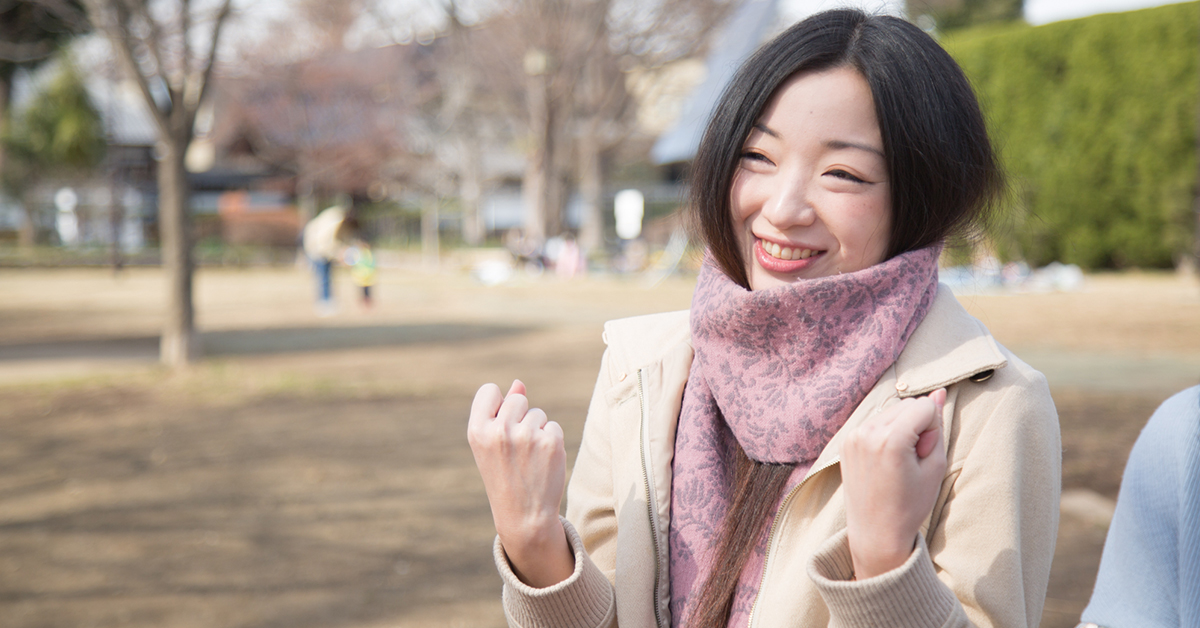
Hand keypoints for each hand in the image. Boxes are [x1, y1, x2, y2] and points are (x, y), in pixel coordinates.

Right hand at [466, 380, 573, 586]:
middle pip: (518, 400)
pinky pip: (553, 427)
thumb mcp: (492, 445)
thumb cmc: (504, 477)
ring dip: (537, 431)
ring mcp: (526, 436)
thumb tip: (519, 384)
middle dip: (520, 418)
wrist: (524, 516)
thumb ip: (501, 412)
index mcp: (477, 430)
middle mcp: (500, 431)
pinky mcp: (550, 442)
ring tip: (528, 458)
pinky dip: (551, 441)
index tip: (499, 425)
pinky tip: (542, 462)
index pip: (489, 390)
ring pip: (538, 414)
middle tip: (515, 450)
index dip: (497, 404)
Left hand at [841, 388, 946, 578]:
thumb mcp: (934, 466)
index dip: (933, 430)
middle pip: (907, 404)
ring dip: (902, 429)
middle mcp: (867, 432)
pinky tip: (885, 462)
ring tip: (898, 463)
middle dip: (917, 426)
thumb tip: (938, 392)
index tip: (924, 456)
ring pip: (891, 411)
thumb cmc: (910, 504)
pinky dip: (886, 434)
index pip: (925, 406)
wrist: (876, 533)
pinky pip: (875, 422)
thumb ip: (937, 426)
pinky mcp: (846, 441)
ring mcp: (853, 436)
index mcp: (890, 439)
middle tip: (912, 461)